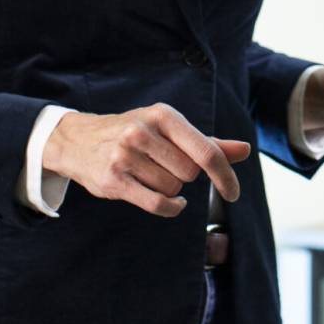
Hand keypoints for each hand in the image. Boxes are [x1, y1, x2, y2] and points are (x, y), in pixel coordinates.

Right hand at [42, 102, 250, 217]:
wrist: (79, 140)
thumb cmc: (136, 133)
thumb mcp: (170, 129)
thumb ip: (208, 143)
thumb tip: (245, 150)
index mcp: (163, 115)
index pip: (205, 150)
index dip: (224, 174)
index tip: (234, 192)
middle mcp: (144, 132)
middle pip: (189, 173)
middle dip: (185, 176)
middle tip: (166, 166)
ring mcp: (125, 156)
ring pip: (172, 188)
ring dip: (170, 189)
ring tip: (151, 174)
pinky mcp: (113, 180)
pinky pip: (156, 203)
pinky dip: (170, 207)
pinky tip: (171, 203)